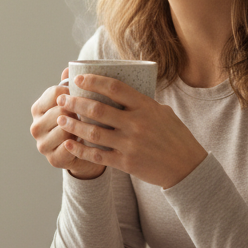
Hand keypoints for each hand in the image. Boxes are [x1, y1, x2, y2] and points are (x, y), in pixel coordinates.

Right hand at [30, 69, 106, 179]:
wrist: (84, 153)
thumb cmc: (80, 121)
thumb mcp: (75, 101)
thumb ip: (70, 84)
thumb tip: (69, 69)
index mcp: (38, 108)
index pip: (55, 92)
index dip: (74, 92)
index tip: (87, 94)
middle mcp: (36, 126)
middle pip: (60, 110)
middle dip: (78, 110)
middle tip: (94, 112)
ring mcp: (42, 144)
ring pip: (65, 129)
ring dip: (81, 127)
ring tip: (93, 126)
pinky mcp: (53, 160)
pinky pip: (70, 147)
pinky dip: (81, 143)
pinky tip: (90, 141)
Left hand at [54, 73, 206, 188]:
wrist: (187, 168)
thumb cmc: (175, 137)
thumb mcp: (163, 113)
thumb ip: (142, 105)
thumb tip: (119, 94)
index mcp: (146, 107)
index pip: (116, 88)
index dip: (94, 81)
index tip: (79, 79)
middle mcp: (136, 124)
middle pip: (98, 109)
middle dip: (76, 102)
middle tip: (62, 99)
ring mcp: (130, 144)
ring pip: (94, 132)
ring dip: (74, 124)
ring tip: (60, 119)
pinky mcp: (126, 163)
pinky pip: (97, 155)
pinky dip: (80, 149)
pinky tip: (69, 143)